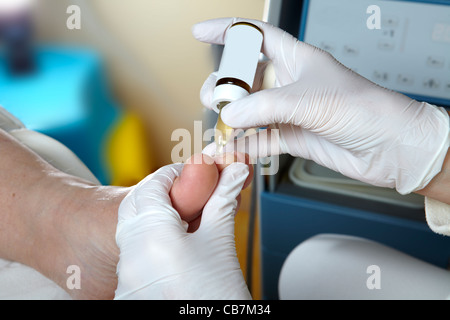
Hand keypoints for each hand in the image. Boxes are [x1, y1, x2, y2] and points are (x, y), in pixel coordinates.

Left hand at [114, 162, 250, 299]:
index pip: (154, 185)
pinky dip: (151, 240)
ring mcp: (126, 275)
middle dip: (162, 192)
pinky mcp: (128, 290)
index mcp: (152, 235)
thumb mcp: (220, 242)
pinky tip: (174, 246)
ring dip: (155, 216)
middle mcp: (131, 253)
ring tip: (185, 219)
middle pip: (138, 204)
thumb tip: (234, 171)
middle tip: (189, 192)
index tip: (195, 170)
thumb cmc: (216, 296)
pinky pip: (134, 252)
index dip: (175, 173)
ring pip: (133, 228)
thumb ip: (223, 200)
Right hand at [193, 18, 448, 194]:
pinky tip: (230, 151)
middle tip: (210, 99)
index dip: (228, 32)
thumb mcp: (308, 100)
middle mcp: (291, 84)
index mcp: (297, 59)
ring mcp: (291, 112)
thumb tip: (228, 117)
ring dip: (231, 120)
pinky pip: (260, 141)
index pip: (256, 37)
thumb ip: (263, 107)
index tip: (201, 34)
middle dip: (223, 86)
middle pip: (245, 78)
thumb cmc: (363, 109)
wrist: (389, 147)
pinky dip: (243, 147)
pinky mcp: (293, 138)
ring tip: (218, 128)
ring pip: (250, 111)